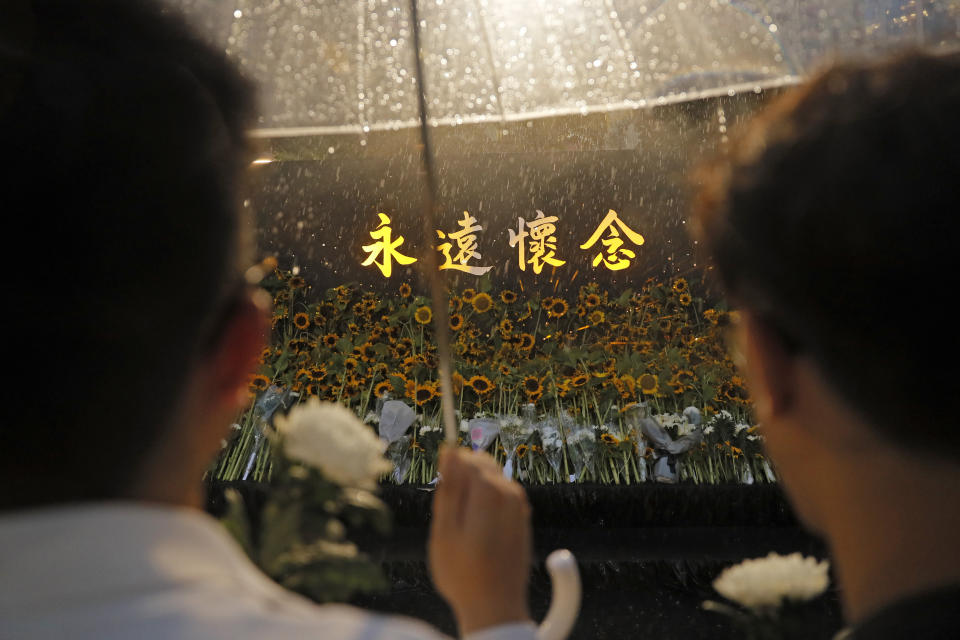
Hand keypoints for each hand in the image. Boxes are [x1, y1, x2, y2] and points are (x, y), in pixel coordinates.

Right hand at [429, 447, 532, 635]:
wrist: (496, 607)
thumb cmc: (463, 572)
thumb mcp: (444, 530)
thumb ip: (449, 487)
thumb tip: (450, 450)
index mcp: (490, 491)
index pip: (467, 457)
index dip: (450, 472)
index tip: (443, 497)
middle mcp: (511, 492)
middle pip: (481, 466)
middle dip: (463, 482)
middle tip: (452, 519)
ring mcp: (520, 505)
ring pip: (489, 481)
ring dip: (473, 496)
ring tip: (465, 532)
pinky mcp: (523, 517)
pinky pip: (499, 497)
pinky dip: (486, 507)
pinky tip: (479, 536)